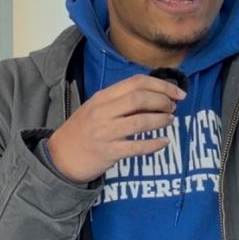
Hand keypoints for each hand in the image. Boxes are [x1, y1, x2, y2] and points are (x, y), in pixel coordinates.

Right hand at [47, 75, 186, 183]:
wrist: (60, 157)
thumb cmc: (82, 131)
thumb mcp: (96, 108)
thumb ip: (119, 101)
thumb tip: (154, 97)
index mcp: (102, 97)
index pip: (136, 82)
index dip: (161, 85)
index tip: (177, 92)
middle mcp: (103, 112)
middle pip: (139, 98)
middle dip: (163, 101)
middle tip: (173, 107)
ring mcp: (105, 132)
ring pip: (140, 121)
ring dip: (160, 120)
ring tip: (170, 120)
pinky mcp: (109, 153)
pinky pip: (137, 147)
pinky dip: (154, 144)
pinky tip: (164, 142)